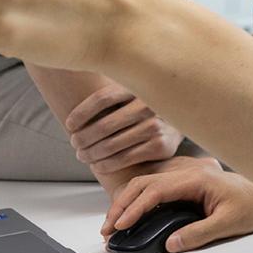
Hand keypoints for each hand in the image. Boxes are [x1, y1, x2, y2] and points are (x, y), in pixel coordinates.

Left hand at [65, 84, 184, 175]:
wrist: (183, 121)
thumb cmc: (146, 107)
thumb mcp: (132, 92)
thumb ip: (110, 92)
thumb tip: (70, 95)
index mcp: (138, 87)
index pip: (102, 99)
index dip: (81, 113)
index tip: (69, 125)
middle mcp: (148, 105)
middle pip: (104, 125)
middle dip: (82, 138)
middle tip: (74, 144)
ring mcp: (156, 126)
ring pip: (111, 145)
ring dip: (90, 153)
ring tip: (82, 155)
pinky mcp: (161, 146)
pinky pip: (124, 159)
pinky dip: (105, 164)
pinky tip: (97, 165)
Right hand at [102, 164, 252, 252]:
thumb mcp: (230, 223)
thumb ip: (200, 234)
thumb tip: (171, 243)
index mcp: (197, 178)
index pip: (156, 190)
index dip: (134, 207)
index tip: (120, 224)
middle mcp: (189, 172)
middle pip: (144, 183)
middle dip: (121, 204)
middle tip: (108, 228)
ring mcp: (186, 175)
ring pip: (146, 182)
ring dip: (126, 200)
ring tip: (113, 223)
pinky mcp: (185, 182)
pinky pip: (154, 186)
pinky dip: (137, 198)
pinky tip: (130, 212)